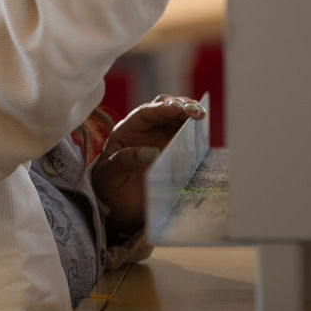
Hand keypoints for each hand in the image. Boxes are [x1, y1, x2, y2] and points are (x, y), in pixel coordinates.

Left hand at [90, 94, 205, 235]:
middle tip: (195, 110)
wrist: (119, 206)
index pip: (145, 113)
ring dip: (189, 112)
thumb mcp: (109, 176)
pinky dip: (194, 129)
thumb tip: (150, 152)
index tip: (178, 108)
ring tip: (201, 114)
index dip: (162, 108)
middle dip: (180, 105)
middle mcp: (144, 130)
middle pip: (163, 108)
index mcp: (126, 131)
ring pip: (176, 117)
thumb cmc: (109, 188)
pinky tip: (202, 129)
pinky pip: (185, 134)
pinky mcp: (173, 149)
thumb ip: (123, 162)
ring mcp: (160, 138)